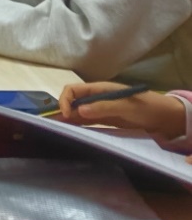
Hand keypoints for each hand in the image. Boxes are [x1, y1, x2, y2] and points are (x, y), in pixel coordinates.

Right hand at [57, 83, 187, 139]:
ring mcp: (100, 108)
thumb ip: (103, 107)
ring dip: (67, 118)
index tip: (66, 115)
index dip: (65, 101)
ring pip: (77, 111)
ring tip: (58, 129)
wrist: (163, 117)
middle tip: (56, 125)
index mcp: (99, 89)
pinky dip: (77, 124)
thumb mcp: (126, 107)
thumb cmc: (145, 107)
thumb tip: (80, 110)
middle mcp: (96, 97)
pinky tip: (72, 130)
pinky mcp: (104, 119)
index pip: (73, 90)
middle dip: (62, 110)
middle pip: (72, 101)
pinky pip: (86, 120)